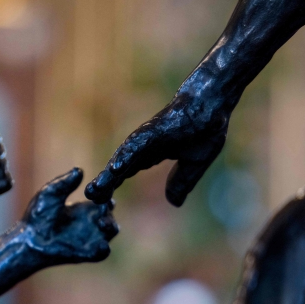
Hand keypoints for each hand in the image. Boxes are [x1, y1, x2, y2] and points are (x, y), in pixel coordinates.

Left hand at [21, 168, 118, 263]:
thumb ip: (65, 183)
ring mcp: (88, 239)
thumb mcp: (51, 194)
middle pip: (111, 214)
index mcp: (84, 209)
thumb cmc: (37, 215)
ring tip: (102, 223)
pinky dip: (104, 249)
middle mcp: (89, 223)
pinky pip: (101, 253)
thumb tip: (78, 170)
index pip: (104, 199)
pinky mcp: (83, 253)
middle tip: (104, 207)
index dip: (107, 193)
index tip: (103, 189)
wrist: (26, 238)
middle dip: (110, 210)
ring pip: (110, 233)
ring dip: (110, 226)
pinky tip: (101, 244)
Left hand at [85, 92, 229, 206]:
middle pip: (120, 168)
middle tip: (89, 197)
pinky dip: (126, 157)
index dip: (113, 186)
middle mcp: (145, 147)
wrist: (215, 100)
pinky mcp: (155, 129)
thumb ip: (182, 181)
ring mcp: (148, 138)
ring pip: (124, 158)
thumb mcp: (195, 163)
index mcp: (152, 154)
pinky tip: (115, 170)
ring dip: (109, 174)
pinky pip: (138, 145)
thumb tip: (174, 203)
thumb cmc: (207, 126)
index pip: (127, 173)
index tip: (101, 202)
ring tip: (94, 189)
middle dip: (104, 183)